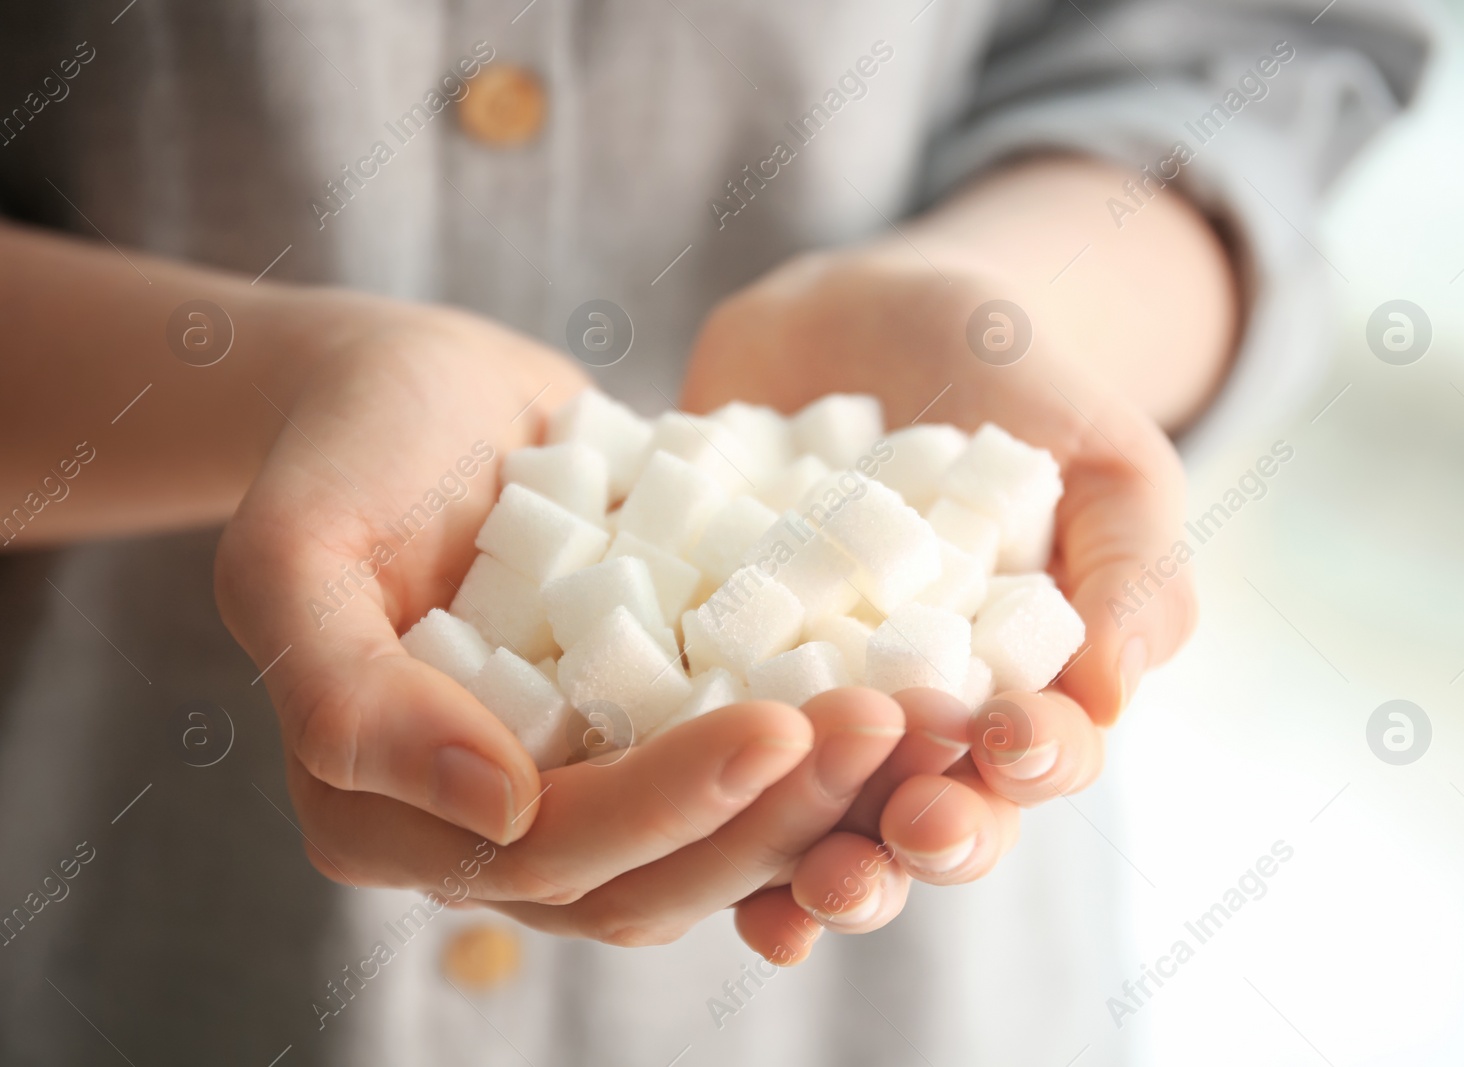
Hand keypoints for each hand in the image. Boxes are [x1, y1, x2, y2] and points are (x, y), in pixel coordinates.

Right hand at [216, 299, 908, 943]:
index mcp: (388, 818)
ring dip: (825, 798)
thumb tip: (497, 811)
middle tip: (890, 725)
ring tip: (925, 717)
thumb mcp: (292, 553)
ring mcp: (581, 784)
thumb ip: (349, 697)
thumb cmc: (343, 451)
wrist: (419, 391)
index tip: (781, 728)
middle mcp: (491, 830)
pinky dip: (825, 750)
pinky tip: (911, 691)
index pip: (549, 850)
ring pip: (717, 842)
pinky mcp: (650, 733)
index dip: (668, 806)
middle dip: (779, 814)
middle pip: (653, 872)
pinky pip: (747, 772)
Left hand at [682, 227, 1203, 956]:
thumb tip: (1116, 694)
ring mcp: (807, 704)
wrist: (860, 312)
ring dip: (816, 862)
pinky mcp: (706, 675)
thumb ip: (1132, 566)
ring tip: (809, 888)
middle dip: (927, 839)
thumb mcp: (1100, 453)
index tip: (1014, 739)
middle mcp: (914, 721)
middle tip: (912, 829)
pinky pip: (700, 751)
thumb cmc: (1009, 380)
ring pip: (816, 815)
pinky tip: (684, 829)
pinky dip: (695, 802)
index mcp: (1021, 689)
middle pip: (928, 814)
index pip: (1041, 758)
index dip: (1036, 765)